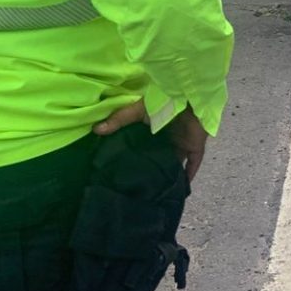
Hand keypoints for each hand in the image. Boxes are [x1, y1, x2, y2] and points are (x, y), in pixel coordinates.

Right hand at [94, 100, 209, 183]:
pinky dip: (189, 176)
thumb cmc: (164, 101)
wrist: (190, 95)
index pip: (145, 148)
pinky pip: (193, 164)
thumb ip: (119, 120)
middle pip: (160, 158)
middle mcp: (168, 140)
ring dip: (170, 176)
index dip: (137, 159)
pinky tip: (181, 190)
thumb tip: (95, 129)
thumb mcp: (138, 110)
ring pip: (175, 164)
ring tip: (157, 195)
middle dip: (153, 172)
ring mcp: (182, 144)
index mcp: (154, 131)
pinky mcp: (195, 146)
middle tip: (140, 189)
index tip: (124, 174)